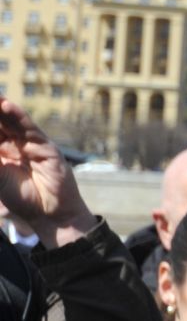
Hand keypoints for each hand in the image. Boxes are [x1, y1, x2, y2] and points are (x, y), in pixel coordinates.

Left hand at [0, 99, 95, 246]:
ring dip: (0, 108)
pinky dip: (19, 115)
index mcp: (0, 151)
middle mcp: (13, 144)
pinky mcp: (45, 146)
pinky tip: (6, 105)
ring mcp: (29, 143)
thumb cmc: (21, 198)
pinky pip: (30, 128)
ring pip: (11, 120)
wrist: (49, 214)